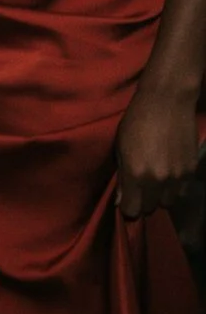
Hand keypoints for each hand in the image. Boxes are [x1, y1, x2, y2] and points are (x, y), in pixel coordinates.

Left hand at [115, 82, 202, 217]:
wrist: (167, 103)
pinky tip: (168, 172)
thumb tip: (121, 201)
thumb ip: (122, 177)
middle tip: (139, 188)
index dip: (128, 207)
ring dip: (160, 195)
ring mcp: (178, 176)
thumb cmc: (136, 122)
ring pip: (168, 202)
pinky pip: (182, 190)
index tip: (126, 199)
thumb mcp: (121, 148)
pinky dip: (174, 186)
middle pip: (150, 208)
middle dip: (143, 202)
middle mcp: (159, 180)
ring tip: (155, 180)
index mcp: (136, 174)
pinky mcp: (192, 169)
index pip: (132, 210)